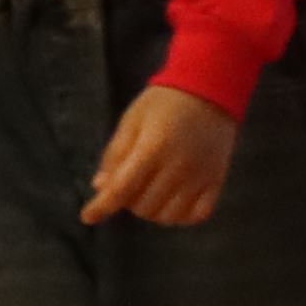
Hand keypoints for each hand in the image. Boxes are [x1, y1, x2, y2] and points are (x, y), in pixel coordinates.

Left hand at [81, 83, 238, 227]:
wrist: (210, 89)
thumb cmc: (164, 103)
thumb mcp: (131, 122)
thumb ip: (115, 155)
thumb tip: (101, 188)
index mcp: (153, 148)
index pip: (122, 189)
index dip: (101, 207)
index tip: (88, 216)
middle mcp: (178, 167)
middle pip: (143, 206)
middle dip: (128, 201)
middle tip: (130, 185)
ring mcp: (201, 176)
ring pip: (168, 216)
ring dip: (152, 211)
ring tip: (150, 194)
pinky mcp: (217, 179)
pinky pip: (198, 214)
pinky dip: (181, 216)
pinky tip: (173, 202)